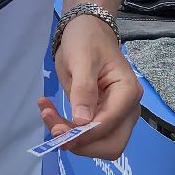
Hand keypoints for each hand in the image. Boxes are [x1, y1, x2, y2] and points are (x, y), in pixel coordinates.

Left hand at [37, 15, 138, 158]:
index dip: (84, 134)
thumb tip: (82, 122)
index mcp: (127, 92)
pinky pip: (88, 134)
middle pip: (110, 144)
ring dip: (72, 138)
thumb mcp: (82, 60)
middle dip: (80, 143)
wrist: (87, 30)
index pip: (108, 125)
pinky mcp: (103, 116)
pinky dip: (69, 130)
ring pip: (98, 144)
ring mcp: (117, 115)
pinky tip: (49, 112)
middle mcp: (128, 108)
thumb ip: (83, 91)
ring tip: (47, 114)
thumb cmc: (87, 39)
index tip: (57, 130)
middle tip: (53, 127)